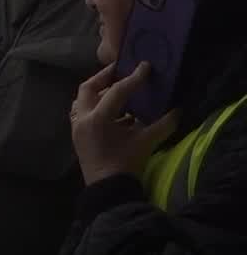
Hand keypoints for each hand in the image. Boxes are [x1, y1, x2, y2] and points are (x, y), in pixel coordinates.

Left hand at [71, 62, 178, 184]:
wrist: (108, 188)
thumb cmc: (126, 164)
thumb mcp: (146, 142)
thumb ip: (162, 124)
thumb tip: (177, 110)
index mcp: (98, 118)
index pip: (117, 90)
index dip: (133, 78)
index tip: (144, 66)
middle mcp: (83, 117)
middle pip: (89, 87)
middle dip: (104, 76)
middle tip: (120, 70)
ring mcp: (76, 125)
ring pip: (82, 99)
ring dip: (97, 91)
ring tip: (116, 87)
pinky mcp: (77, 133)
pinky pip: (82, 111)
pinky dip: (95, 105)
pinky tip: (111, 108)